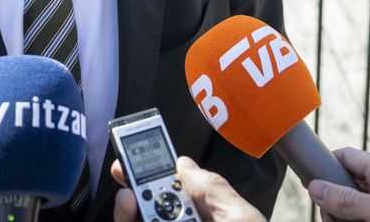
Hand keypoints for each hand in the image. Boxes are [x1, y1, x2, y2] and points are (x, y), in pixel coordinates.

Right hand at [111, 156, 264, 221]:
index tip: (140, 154)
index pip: (181, 190)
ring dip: (129, 212)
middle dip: (138, 189)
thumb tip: (184, 164)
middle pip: (154, 207)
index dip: (159, 170)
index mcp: (212, 220)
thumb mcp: (242, 220)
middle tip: (128, 177)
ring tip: (129, 201)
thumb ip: (214, 190)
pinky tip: (131, 215)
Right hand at [308, 147, 369, 221]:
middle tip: (331, 220)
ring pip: (355, 207)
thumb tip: (315, 187)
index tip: (308, 183)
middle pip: (346, 186)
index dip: (324, 166)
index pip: (345, 157)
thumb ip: (351, 201)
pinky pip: (368, 218)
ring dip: (345, 217)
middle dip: (333, 203)